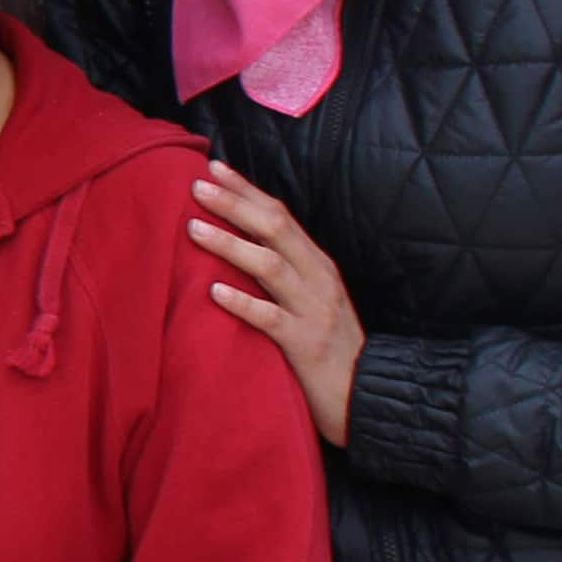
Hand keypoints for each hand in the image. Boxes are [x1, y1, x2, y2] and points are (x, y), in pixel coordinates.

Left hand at [190, 164, 362, 445]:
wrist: (369, 395)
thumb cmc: (328, 346)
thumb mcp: (310, 299)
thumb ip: (283, 271)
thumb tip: (237, 241)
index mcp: (317, 264)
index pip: (280, 215)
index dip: (247, 189)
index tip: (213, 166)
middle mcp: (318, 279)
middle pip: (275, 229)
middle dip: (234, 204)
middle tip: (195, 185)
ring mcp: (314, 310)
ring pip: (270, 267)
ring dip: (230, 245)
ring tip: (192, 228)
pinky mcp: (306, 344)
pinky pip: (271, 318)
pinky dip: (242, 303)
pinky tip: (214, 292)